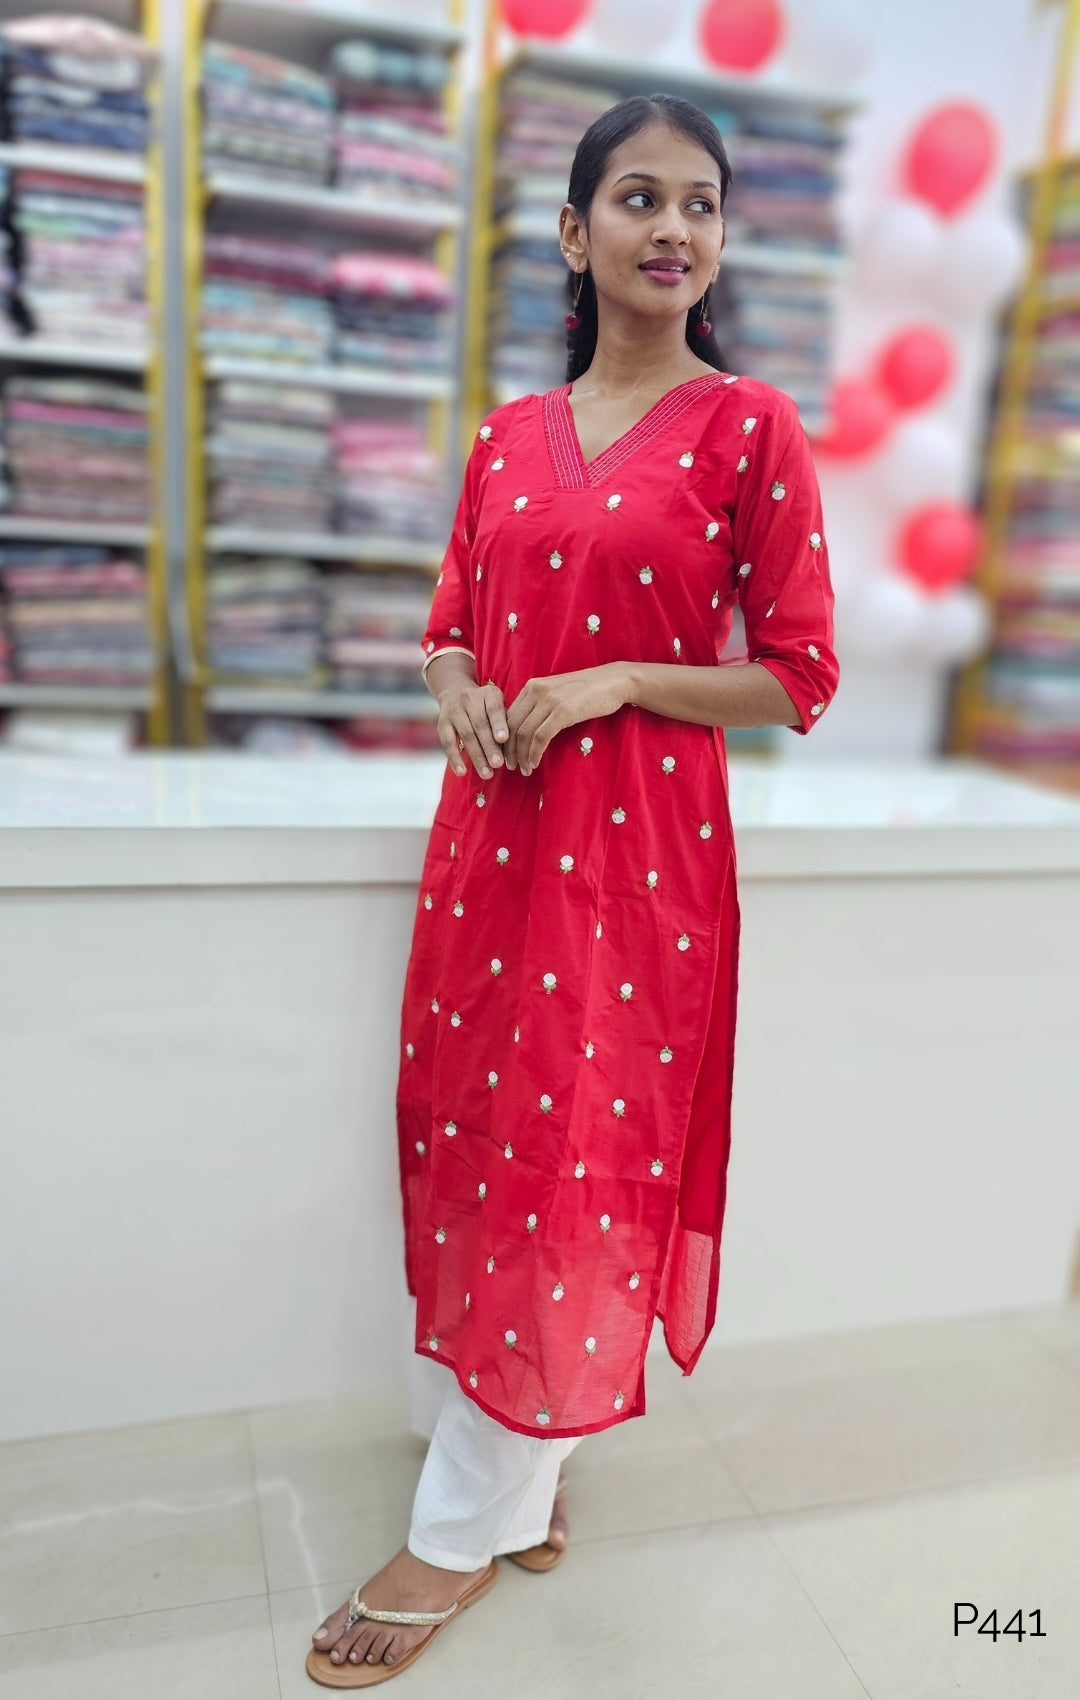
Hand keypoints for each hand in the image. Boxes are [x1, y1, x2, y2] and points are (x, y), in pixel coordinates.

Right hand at [436, 676, 508, 778]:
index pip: (494, 709)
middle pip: (480, 724)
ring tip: (486, 773)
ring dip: (477, 756)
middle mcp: (470, 699)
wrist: (455, 692)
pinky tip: (462, 772)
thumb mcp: (497, 706)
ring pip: (466, 735)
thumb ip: (505, 722)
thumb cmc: (486, 707)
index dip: (498, 724)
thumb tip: (515, 751)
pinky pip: (448, 743)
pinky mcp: (442, 723)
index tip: (504, 739)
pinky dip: (455, 759)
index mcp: (488, 694)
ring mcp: (454, 711)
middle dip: (489, 746)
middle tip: (498, 764)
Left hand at [504, 663, 631, 774]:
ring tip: (525, 770)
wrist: (613, 682)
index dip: (504, 738)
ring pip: (524, 733)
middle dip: (509, 750)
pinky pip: (541, 737)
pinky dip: (535, 753)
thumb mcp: (557, 693)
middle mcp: (536, 691)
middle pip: (512, 725)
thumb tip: (526, 728)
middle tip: (511, 766)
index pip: (508, 715)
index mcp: (532, 686)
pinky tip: (535, 763)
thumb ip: (540, 705)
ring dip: (522, 755)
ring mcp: (549, 701)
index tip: (506, 754)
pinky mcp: (563, 711)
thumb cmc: (588, 691)